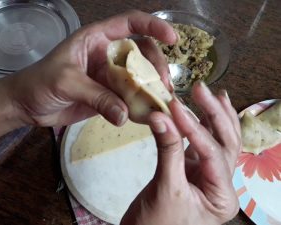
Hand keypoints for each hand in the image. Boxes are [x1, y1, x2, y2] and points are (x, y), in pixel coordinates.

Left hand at [3, 10, 175, 126]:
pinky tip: (148, 114)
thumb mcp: (66, 82)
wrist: (27, 105)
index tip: (173, 38)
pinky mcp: (109, 96)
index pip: (130, 24)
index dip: (153, 26)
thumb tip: (124, 115)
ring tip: (162, 102)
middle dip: (156, 66)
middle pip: (142, 53)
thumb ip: (96, 96)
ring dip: (151, 89)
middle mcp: (107, 55)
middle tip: (164, 85)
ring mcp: (109, 76)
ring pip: (139, 78)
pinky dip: (140, 105)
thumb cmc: (39, 83)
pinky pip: (129, 98)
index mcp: (96, 39)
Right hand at [121, 82, 240, 224]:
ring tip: (212, 94)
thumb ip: (166, 150)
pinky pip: (202, 144)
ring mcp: (208, 176)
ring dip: (215, 116)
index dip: (193, 128)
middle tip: (201, 89)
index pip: (212, 154)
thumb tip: (160, 116)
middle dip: (215, 114)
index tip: (175, 107)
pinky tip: (204, 111)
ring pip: (219, 141)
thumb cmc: (154, 224)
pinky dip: (202, 126)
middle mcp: (221, 185)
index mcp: (221, 196)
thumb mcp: (164, 188)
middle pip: (226, 142)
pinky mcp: (193, 169)